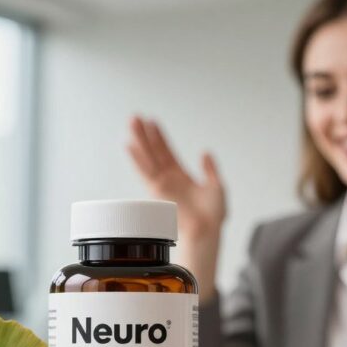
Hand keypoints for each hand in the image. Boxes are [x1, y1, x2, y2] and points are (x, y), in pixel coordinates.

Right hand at [127, 116, 226, 239]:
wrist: (206, 229)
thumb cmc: (212, 215)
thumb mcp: (216, 186)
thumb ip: (209, 169)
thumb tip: (205, 153)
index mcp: (181, 176)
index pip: (167, 152)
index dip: (160, 138)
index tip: (153, 123)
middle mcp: (169, 179)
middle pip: (154, 152)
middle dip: (145, 134)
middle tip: (136, 118)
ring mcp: (162, 184)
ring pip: (148, 157)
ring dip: (140, 140)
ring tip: (132, 123)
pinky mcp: (157, 190)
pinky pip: (145, 170)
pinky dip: (137, 158)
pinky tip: (130, 145)